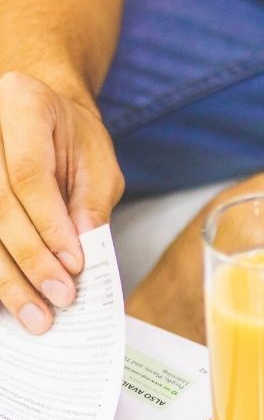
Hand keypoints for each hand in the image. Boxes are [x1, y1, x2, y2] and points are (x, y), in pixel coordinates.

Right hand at [0, 71, 123, 333]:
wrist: (44, 114)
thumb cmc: (76, 142)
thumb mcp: (98, 167)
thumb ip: (89, 207)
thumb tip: (79, 262)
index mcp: (22, 104)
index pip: (29, 176)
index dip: (50, 227)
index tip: (74, 267)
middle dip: (29, 260)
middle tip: (58, 300)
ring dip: (6, 277)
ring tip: (34, 315)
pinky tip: (10, 301)